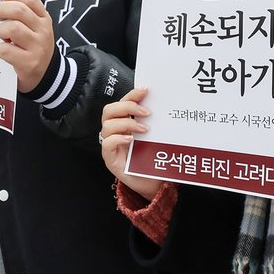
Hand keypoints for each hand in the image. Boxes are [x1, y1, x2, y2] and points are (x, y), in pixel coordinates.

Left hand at [0, 0, 55, 93]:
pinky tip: (5, 51)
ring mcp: (37, 47)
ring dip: (1, 31)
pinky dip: (0, 50)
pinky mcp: (29, 63)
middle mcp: (43, 31)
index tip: (3, 0)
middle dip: (2, 10)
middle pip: (19, 10)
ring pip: (12, 28)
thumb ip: (23, 15)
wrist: (46, 75)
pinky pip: (6, 50)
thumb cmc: (33, 47)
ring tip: (3, 37)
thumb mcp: (35, 28)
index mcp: (44, 18)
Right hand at [100, 87, 160, 201]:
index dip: (130, 95)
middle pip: (109, 110)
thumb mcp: (155, 137)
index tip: (145, 90)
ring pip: (107, 126)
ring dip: (127, 123)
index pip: (121, 103)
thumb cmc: (153, 159)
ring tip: (144, 129)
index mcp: (123, 123)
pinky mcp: (110, 159)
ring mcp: (110, 146)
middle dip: (127, 106)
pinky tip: (131, 139)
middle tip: (147, 112)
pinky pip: (106, 144)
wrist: (152, 183)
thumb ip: (155, 123)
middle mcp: (114, 132)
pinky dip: (118, 139)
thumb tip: (167, 105)